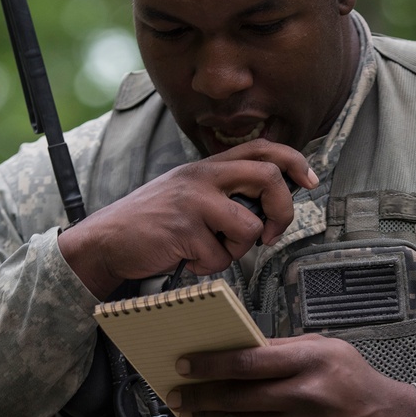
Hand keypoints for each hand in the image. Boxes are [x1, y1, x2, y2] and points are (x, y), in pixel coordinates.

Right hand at [58, 142, 317, 299]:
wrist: (107, 240)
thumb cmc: (153, 223)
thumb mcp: (188, 194)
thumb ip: (224, 191)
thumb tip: (269, 202)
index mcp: (208, 167)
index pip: (262, 149)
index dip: (294, 162)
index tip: (308, 181)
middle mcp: (202, 177)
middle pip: (267, 179)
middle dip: (281, 212)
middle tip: (271, 234)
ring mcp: (193, 202)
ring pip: (248, 227)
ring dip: (236, 249)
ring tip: (210, 249)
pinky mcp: (183, 230)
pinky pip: (220, 258)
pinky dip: (207, 267)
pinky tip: (186, 259)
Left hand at [165, 334, 415, 416]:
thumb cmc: (354, 381)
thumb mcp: (326, 349)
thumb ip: (284, 349)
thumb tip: (239, 348)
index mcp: (309, 362)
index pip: (247, 363)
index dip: (211, 364)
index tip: (185, 364)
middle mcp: (302, 397)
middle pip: (236, 396)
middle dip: (198, 395)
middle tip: (173, 393)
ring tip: (185, 411)